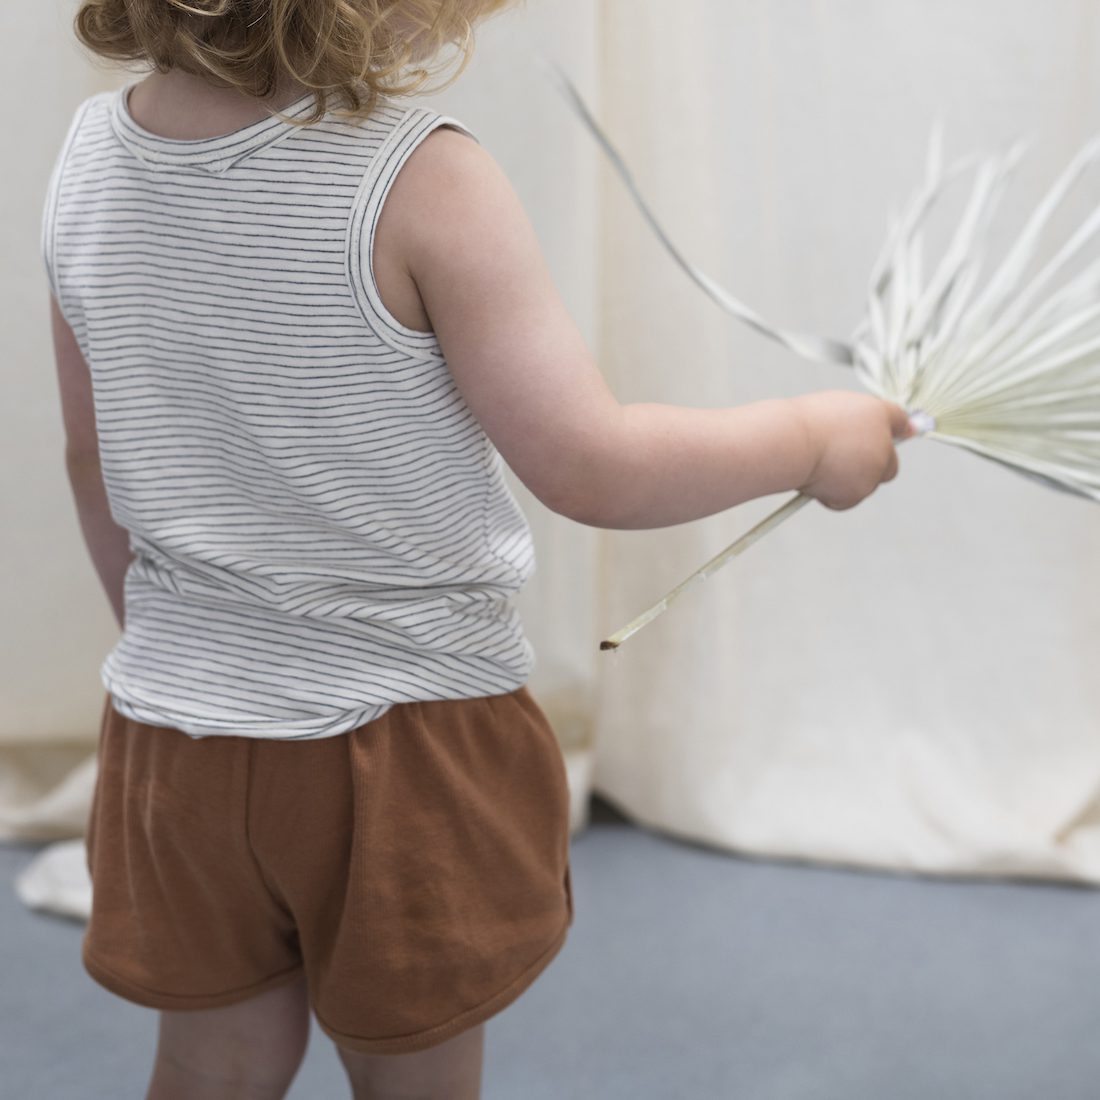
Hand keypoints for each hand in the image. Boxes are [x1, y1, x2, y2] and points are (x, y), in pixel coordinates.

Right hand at [793, 390, 911, 510]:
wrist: (791, 442)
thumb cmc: (802, 424)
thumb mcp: (832, 410)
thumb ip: (856, 420)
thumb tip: (867, 435)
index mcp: (876, 413)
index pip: (898, 421)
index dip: (895, 430)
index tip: (899, 434)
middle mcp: (883, 440)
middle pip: (890, 463)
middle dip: (873, 468)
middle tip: (844, 465)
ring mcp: (874, 468)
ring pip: (866, 484)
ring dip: (848, 481)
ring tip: (820, 469)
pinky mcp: (860, 490)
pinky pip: (848, 499)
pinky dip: (833, 496)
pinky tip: (816, 482)